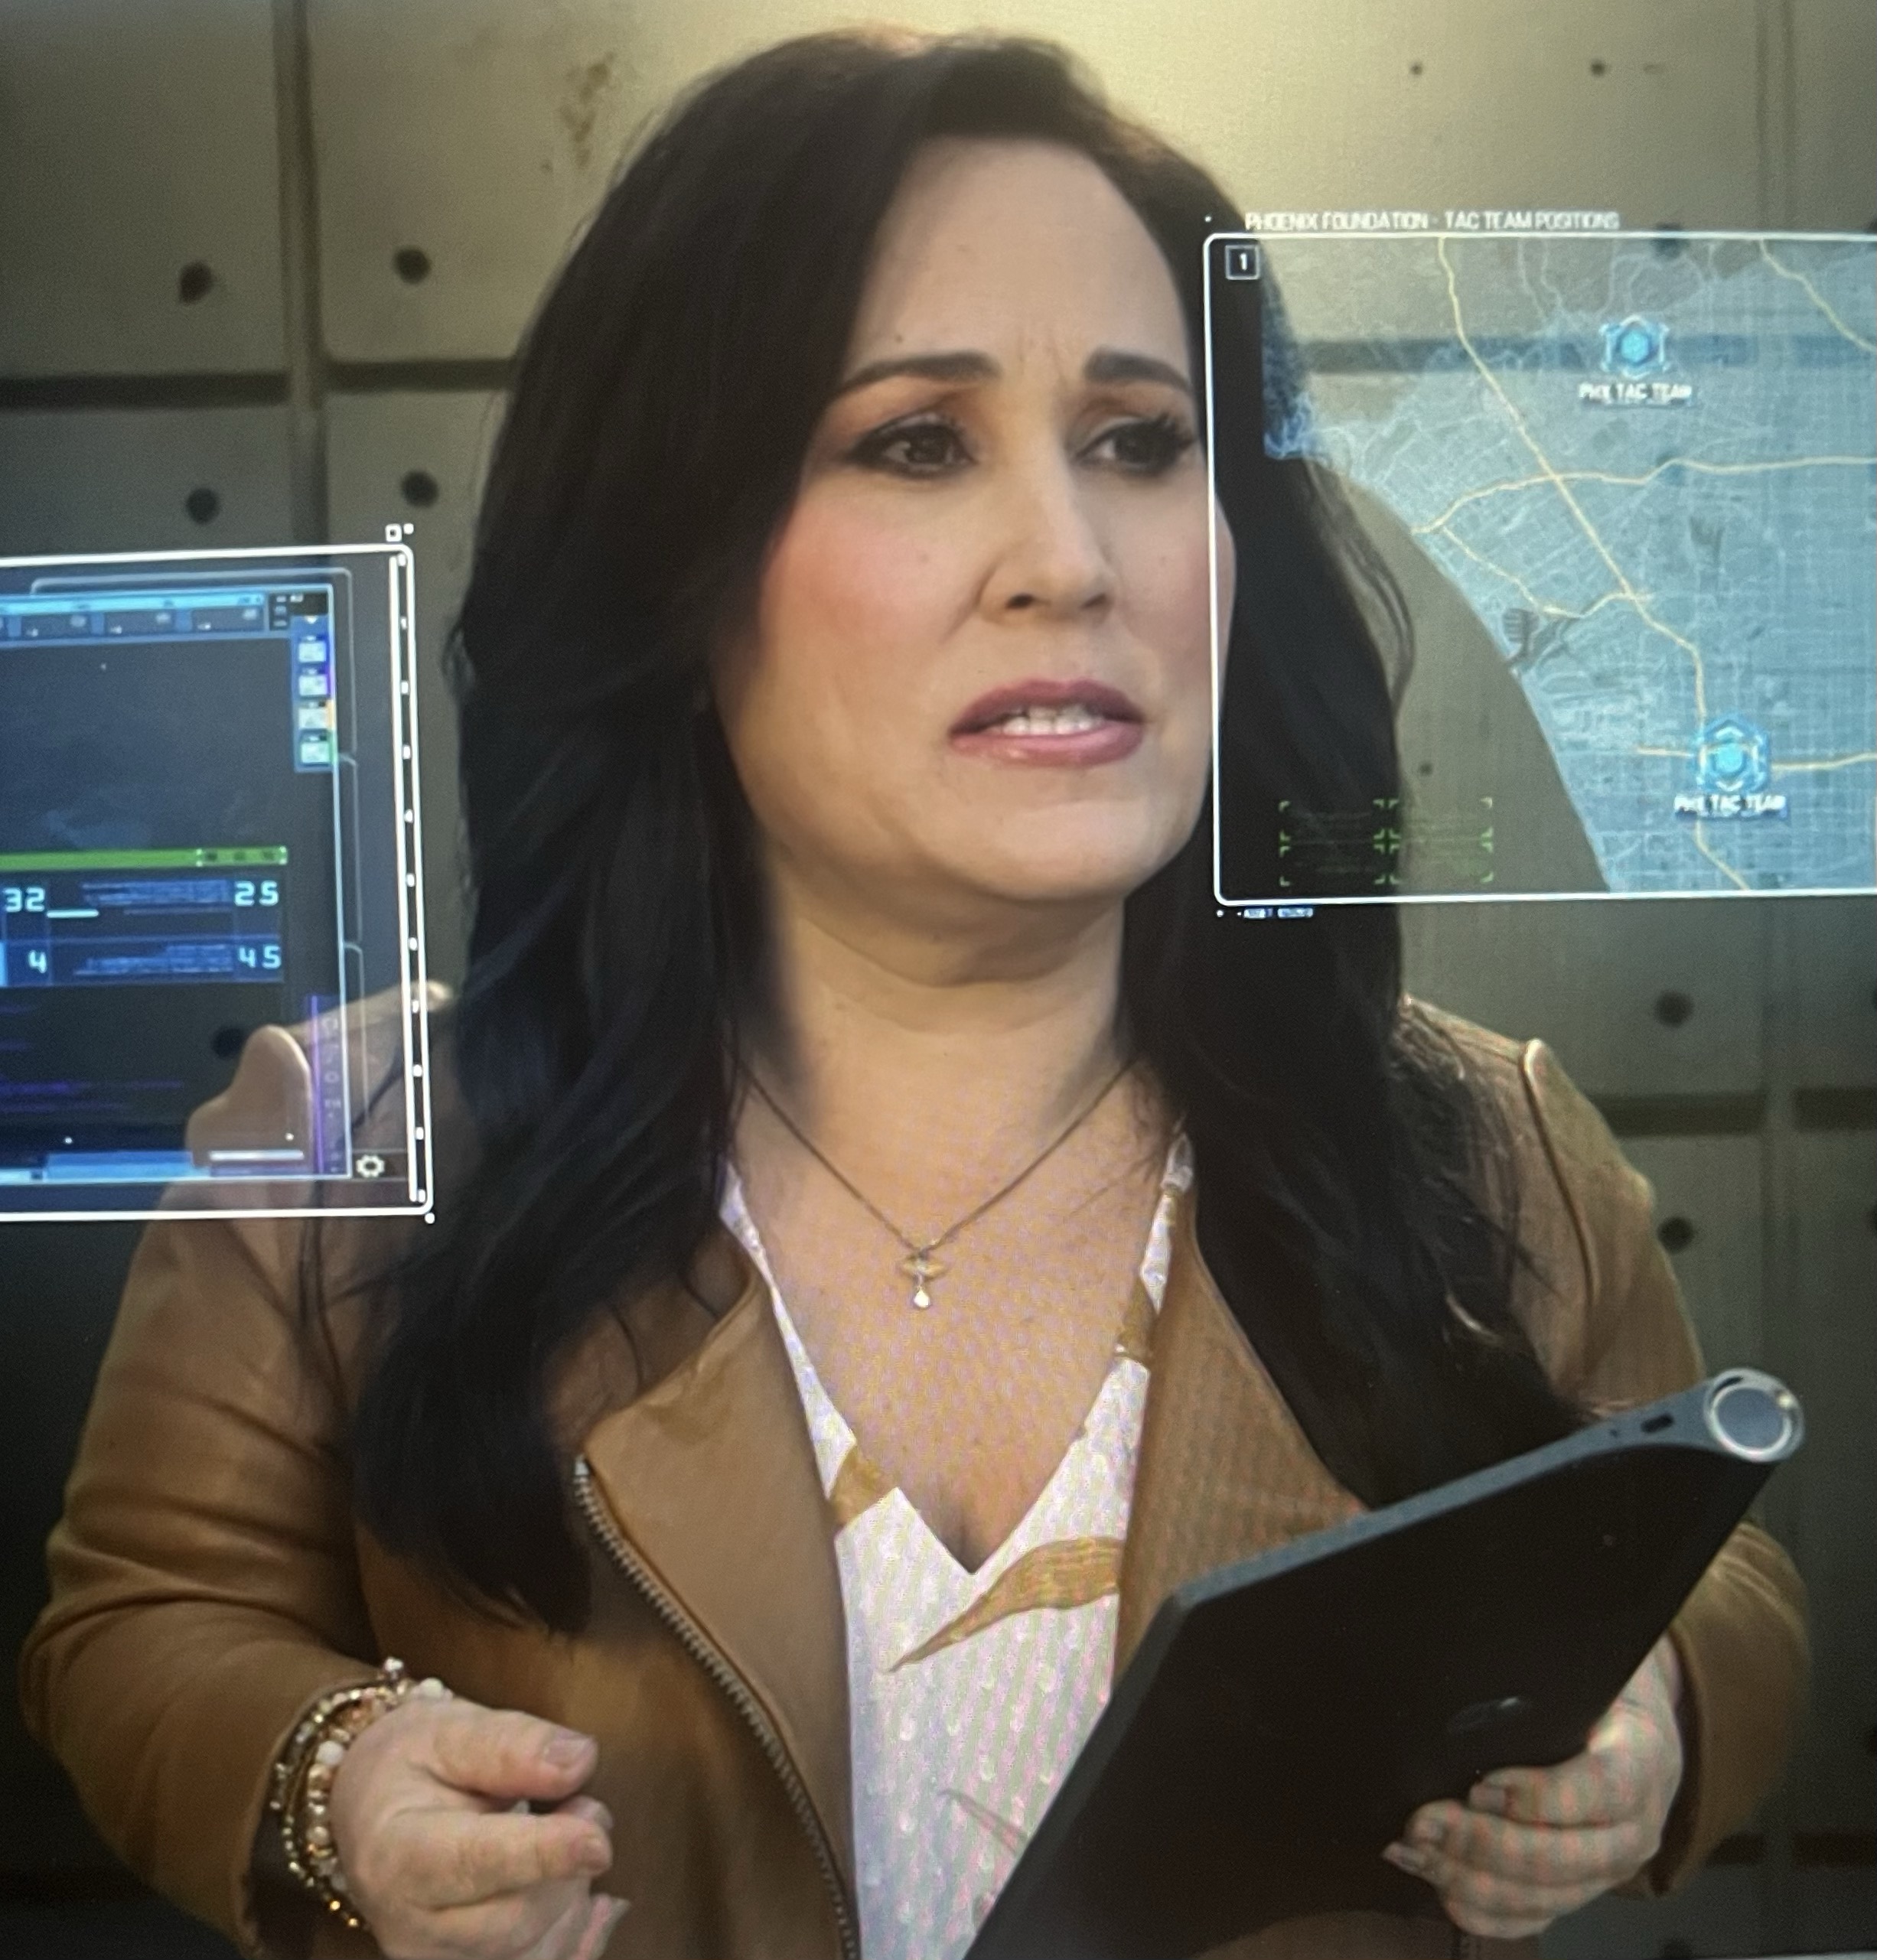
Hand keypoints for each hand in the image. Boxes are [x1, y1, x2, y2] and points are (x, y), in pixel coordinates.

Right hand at [328, 1693, 627, 1958]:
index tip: (598, 1841)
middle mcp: (409, 1926)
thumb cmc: (410, 1764)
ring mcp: (436, 1959)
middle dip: (567, 1869)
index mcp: (397, 1854)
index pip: (474, 1863)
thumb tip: (579, 1761)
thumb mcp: (449, 1730)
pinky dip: (581, 1939)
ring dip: (574, 1899)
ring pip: (530, 1953)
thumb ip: (511, 1744)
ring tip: (577, 1838)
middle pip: (511, 1920)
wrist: (373, 1811)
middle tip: (589, 1807)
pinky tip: (601, 1902)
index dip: (541, 1855)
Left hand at [1382, 1638, 1685, 1939]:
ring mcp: (1608, 1871)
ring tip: (1415, 1846)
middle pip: (1563, 1858)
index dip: (1539, 1796)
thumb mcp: (1587, 1670)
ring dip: (1469, 1876)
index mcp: (1643, 1762)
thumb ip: (1549, 1681)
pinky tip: (1435, 1876)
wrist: (1636, 1731)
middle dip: (1483, 1842)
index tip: (1479, 1783)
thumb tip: (1476, 1673)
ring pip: (1542, 1896)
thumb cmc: (1599, 1692)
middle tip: (1424, 1819)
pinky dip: (1478, 1905)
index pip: (1602, 1792)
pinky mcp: (1579, 1893)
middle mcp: (1635, 1830)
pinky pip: (1530, 1918)